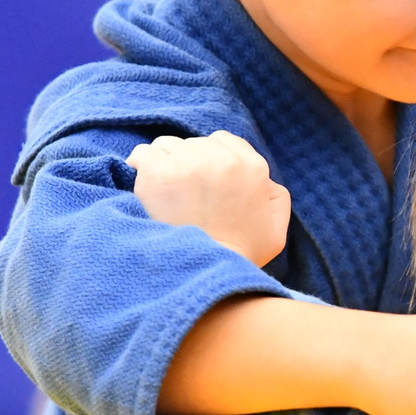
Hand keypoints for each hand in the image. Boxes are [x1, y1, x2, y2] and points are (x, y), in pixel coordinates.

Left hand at [128, 132, 291, 266]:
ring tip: (166, 191)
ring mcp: (188, 164)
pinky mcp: (158, 173)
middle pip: (194, 143)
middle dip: (189, 162)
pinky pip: (142, 154)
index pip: (223, 140)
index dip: (212, 159)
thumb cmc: (239, 256)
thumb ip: (275, 196)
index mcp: (252, 167)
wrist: (204, 274)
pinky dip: (141, 166)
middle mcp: (221, 159)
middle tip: (186, 193)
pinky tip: (146, 185)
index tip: (205, 181)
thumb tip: (263, 180)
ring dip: (165, 163)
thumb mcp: (275, 229)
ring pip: (168, 145)